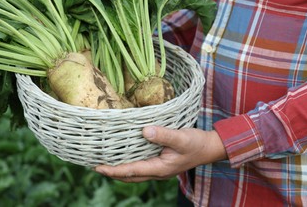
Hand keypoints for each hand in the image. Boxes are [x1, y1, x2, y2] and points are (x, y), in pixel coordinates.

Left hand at [94, 126, 226, 182]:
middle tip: (96, 165)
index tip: (98, 167)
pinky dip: (129, 164)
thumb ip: (163, 135)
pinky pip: (140, 166)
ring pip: (134, 173)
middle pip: (129, 176)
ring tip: (105, 162)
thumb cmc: (197, 143)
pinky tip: (125, 154)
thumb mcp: (181, 137)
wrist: (210, 148)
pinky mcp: (161, 163)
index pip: (131, 171)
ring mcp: (159, 169)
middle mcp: (157, 171)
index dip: (113, 170)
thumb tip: (144, 131)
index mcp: (160, 168)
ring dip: (119, 170)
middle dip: (112, 173)